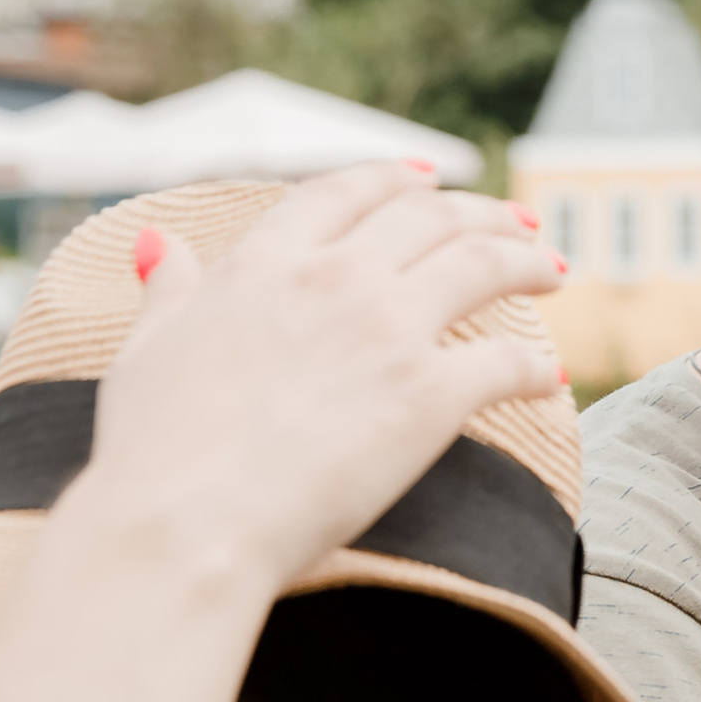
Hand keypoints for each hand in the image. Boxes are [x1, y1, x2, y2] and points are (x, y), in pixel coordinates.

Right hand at [87, 170, 562, 598]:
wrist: (187, 522)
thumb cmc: (155, 450)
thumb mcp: (147, 349)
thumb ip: (169, 293)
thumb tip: (159, 245)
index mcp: (266, 262)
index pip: (345, 194)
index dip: (392, 180)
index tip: (424, 178)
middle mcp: (335, 278)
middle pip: (430, 218)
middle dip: (482, 213)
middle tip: (515, 223)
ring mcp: (388, 331)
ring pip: (483, 266)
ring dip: (526, 261)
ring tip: (553, 269)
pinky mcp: (431, 396)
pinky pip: (507, 364)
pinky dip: (536, 365)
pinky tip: (551, 376)